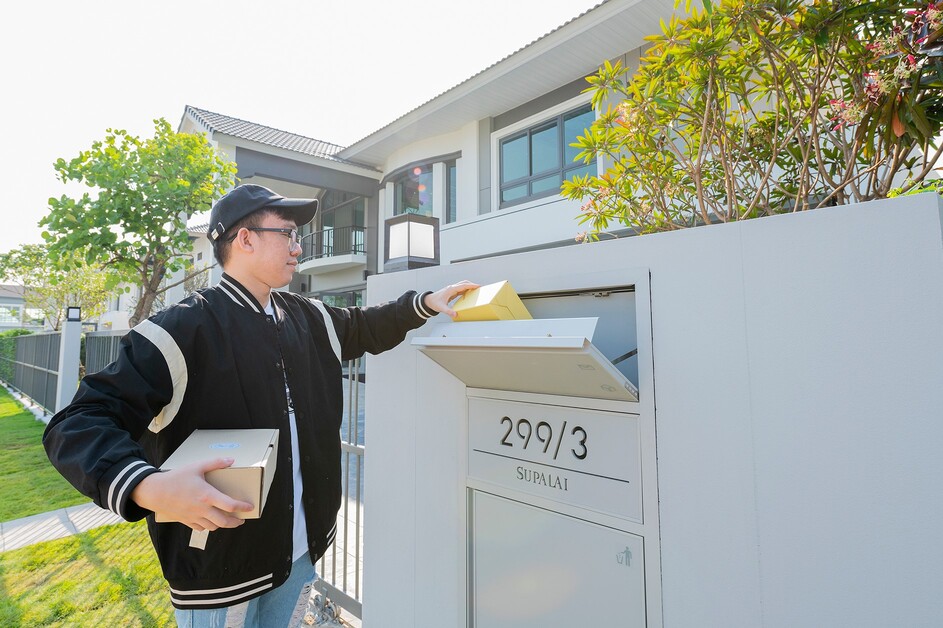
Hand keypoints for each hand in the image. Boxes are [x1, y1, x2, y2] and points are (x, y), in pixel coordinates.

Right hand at [131, 458, 254, 530]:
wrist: (154, 491)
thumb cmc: (176, 478)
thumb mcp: (196, 466)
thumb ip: (215, 463)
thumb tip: (231, 460)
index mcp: (207, 495)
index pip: (230, 505)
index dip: (243, 507)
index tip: (250, 507)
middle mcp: (202, 509)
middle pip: (224, 521)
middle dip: (236, 522)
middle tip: (242, 519)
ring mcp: (194, 517)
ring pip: (213, 527)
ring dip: (223, 525)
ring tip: (229, 520)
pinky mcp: (186, 521)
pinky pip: (200, 528)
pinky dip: (209, 527)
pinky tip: (211, 522)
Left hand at [423, 280, 479, 318]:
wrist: (429, 301)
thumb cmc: (434, 303)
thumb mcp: (441, 308)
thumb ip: (449, 311)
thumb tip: (455, 314)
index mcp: (451, 289)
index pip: (463, 285)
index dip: (471, 285)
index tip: (478, 286)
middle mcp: (452, 288)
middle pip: (464, 283)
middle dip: (472, 285)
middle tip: (480, 288)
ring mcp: (452, 289)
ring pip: (463, 285)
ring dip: (469, 287)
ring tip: (476, 290)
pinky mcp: (452, 292)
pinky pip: (461, 289)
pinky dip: (466, 290)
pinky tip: (469, 293)